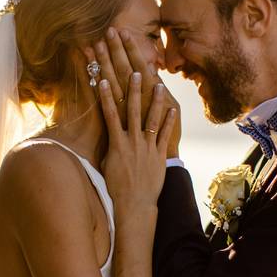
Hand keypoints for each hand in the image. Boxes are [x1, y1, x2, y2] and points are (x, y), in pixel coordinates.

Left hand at [92, 28, 181, 157]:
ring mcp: (130, 119)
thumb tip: (151, 72)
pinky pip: (111, 114)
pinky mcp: (120, 135)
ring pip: (117, 88)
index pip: (141, 68)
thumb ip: (160, 92)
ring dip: (107, 67)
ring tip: (97, 49)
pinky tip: (98, 82)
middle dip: (116, 52)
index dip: (132, 50)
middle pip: (126, 73)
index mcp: (154, 99)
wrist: (160, 172)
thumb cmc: (165, 143)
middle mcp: (142, 106)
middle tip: (107, 32)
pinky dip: (105, 98)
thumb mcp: (171, 114)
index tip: (123, 32)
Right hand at [98, 71, 176, 210]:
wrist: (134, 203)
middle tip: (135, 73)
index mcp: (116, 144)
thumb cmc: (116, 187)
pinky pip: (165, 135)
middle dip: (133, 91)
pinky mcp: (159, 155)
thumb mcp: (107, 165)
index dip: (106, 97)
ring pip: (152, 119)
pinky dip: (169, 122)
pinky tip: (173, 109)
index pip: (109, 115)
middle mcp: (132, 142)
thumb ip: (109, 148)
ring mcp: (147, 147)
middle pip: (132, 111)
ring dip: (155, 101)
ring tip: (159, 85)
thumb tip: (107, 136)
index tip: (103, 81)